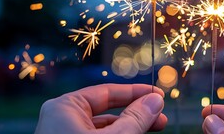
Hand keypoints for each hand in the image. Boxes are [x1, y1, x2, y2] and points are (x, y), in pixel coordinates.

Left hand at [35, 84, 166, 133]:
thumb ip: (135, 119)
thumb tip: (155, 100)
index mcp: (65, 108)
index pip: (106, 92)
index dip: (135, 92)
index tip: (157, 94)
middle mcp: (62, 120)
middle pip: (107, 111)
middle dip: (136, 114)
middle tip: (161, 118)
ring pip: (104, 129)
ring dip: (130, 129)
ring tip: (154, 130)